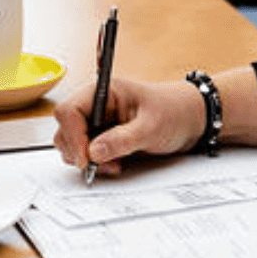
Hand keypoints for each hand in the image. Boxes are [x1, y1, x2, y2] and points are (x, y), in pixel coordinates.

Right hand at [53, 77, 205, 176]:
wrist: (191, 120)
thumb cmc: (174, 113)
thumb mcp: (151, 127)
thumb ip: (122, 139)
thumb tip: (93, 151)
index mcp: (104, 92)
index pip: (69, 110)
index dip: (73, 136)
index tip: (86, 158)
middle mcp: (96, 106)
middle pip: (65, 129)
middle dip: (79, 151)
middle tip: (101, 165)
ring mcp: (98, 123)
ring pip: (72, 144)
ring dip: (87, 160)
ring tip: (114, 164)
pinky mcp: (103, 138)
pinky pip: (86, 153)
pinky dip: (96, 163)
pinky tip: (115, 164)